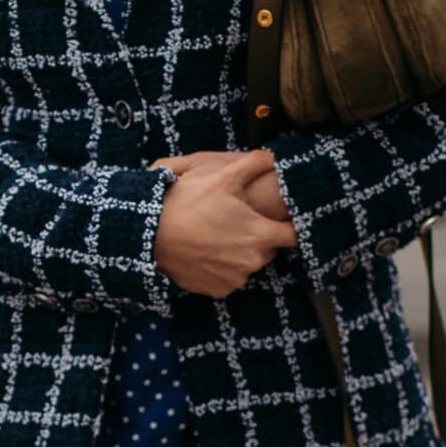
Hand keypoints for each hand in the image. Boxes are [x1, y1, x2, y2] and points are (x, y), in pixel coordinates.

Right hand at [151, 149, 296, 296]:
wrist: (151, 236)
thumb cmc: (189, 203)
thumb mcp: (222, 175)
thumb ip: (253, 164)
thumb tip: (272, 156)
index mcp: (261, 235)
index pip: (294, 234)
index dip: (288, 224)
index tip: (279, 217)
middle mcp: (253, 262)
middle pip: (269, 248)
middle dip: (259, 236)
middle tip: (238, 220)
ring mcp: (235, 279)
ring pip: (248, 263)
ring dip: (240, 252)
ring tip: (218, 234)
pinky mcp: (217, 290)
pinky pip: (228, 277)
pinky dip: (222, 267)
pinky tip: (207, 250)